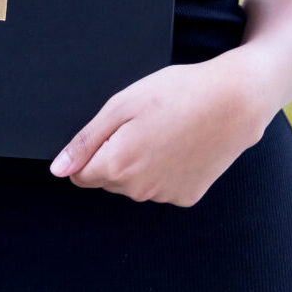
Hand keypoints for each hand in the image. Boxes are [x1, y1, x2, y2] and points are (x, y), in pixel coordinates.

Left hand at [49, 54, 272, 206]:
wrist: (233, 104)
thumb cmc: (174, 95)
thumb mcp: (120, 106)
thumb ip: (86, 142)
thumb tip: (59, 169)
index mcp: (119, 166)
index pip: (80, 175)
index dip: (86, 152)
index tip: (105, 131)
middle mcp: (140, 190)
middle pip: (106, 179)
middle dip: (111, 155)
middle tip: (136, 123)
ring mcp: (166, 196)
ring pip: (133, 184)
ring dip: (136, 162)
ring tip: (160, 129)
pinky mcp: (188, 197)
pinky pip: (159, 186)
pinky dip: (161, 169)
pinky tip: (177, 143)